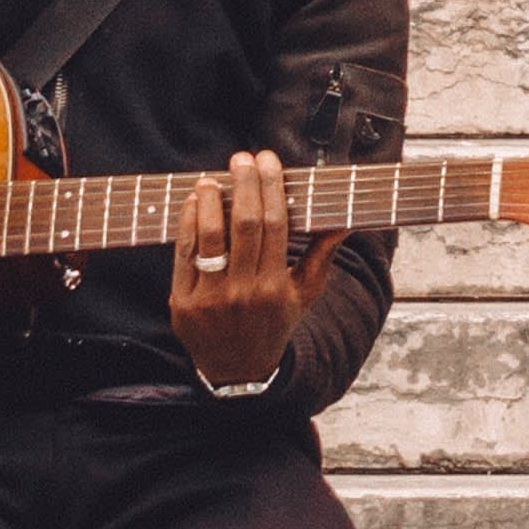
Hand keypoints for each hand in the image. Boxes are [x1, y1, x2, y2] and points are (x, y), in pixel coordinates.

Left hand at [168, 151, 339, 390]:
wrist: (238, 370)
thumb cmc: (273, 324)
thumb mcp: (303, 295)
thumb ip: (322, 255)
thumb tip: (344, 220)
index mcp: (276, 288)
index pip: (275, 226)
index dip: (271, 188)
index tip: (268, 161)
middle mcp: (244, 292)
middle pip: (245, 225)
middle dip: (245, 185)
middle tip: (242, 158)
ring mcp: (211, 298)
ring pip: (209, 237)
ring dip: (211, 202)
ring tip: (213, 179)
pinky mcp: (183, 302)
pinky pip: (184, 255)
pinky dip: (187, 224)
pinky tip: (194, 204)